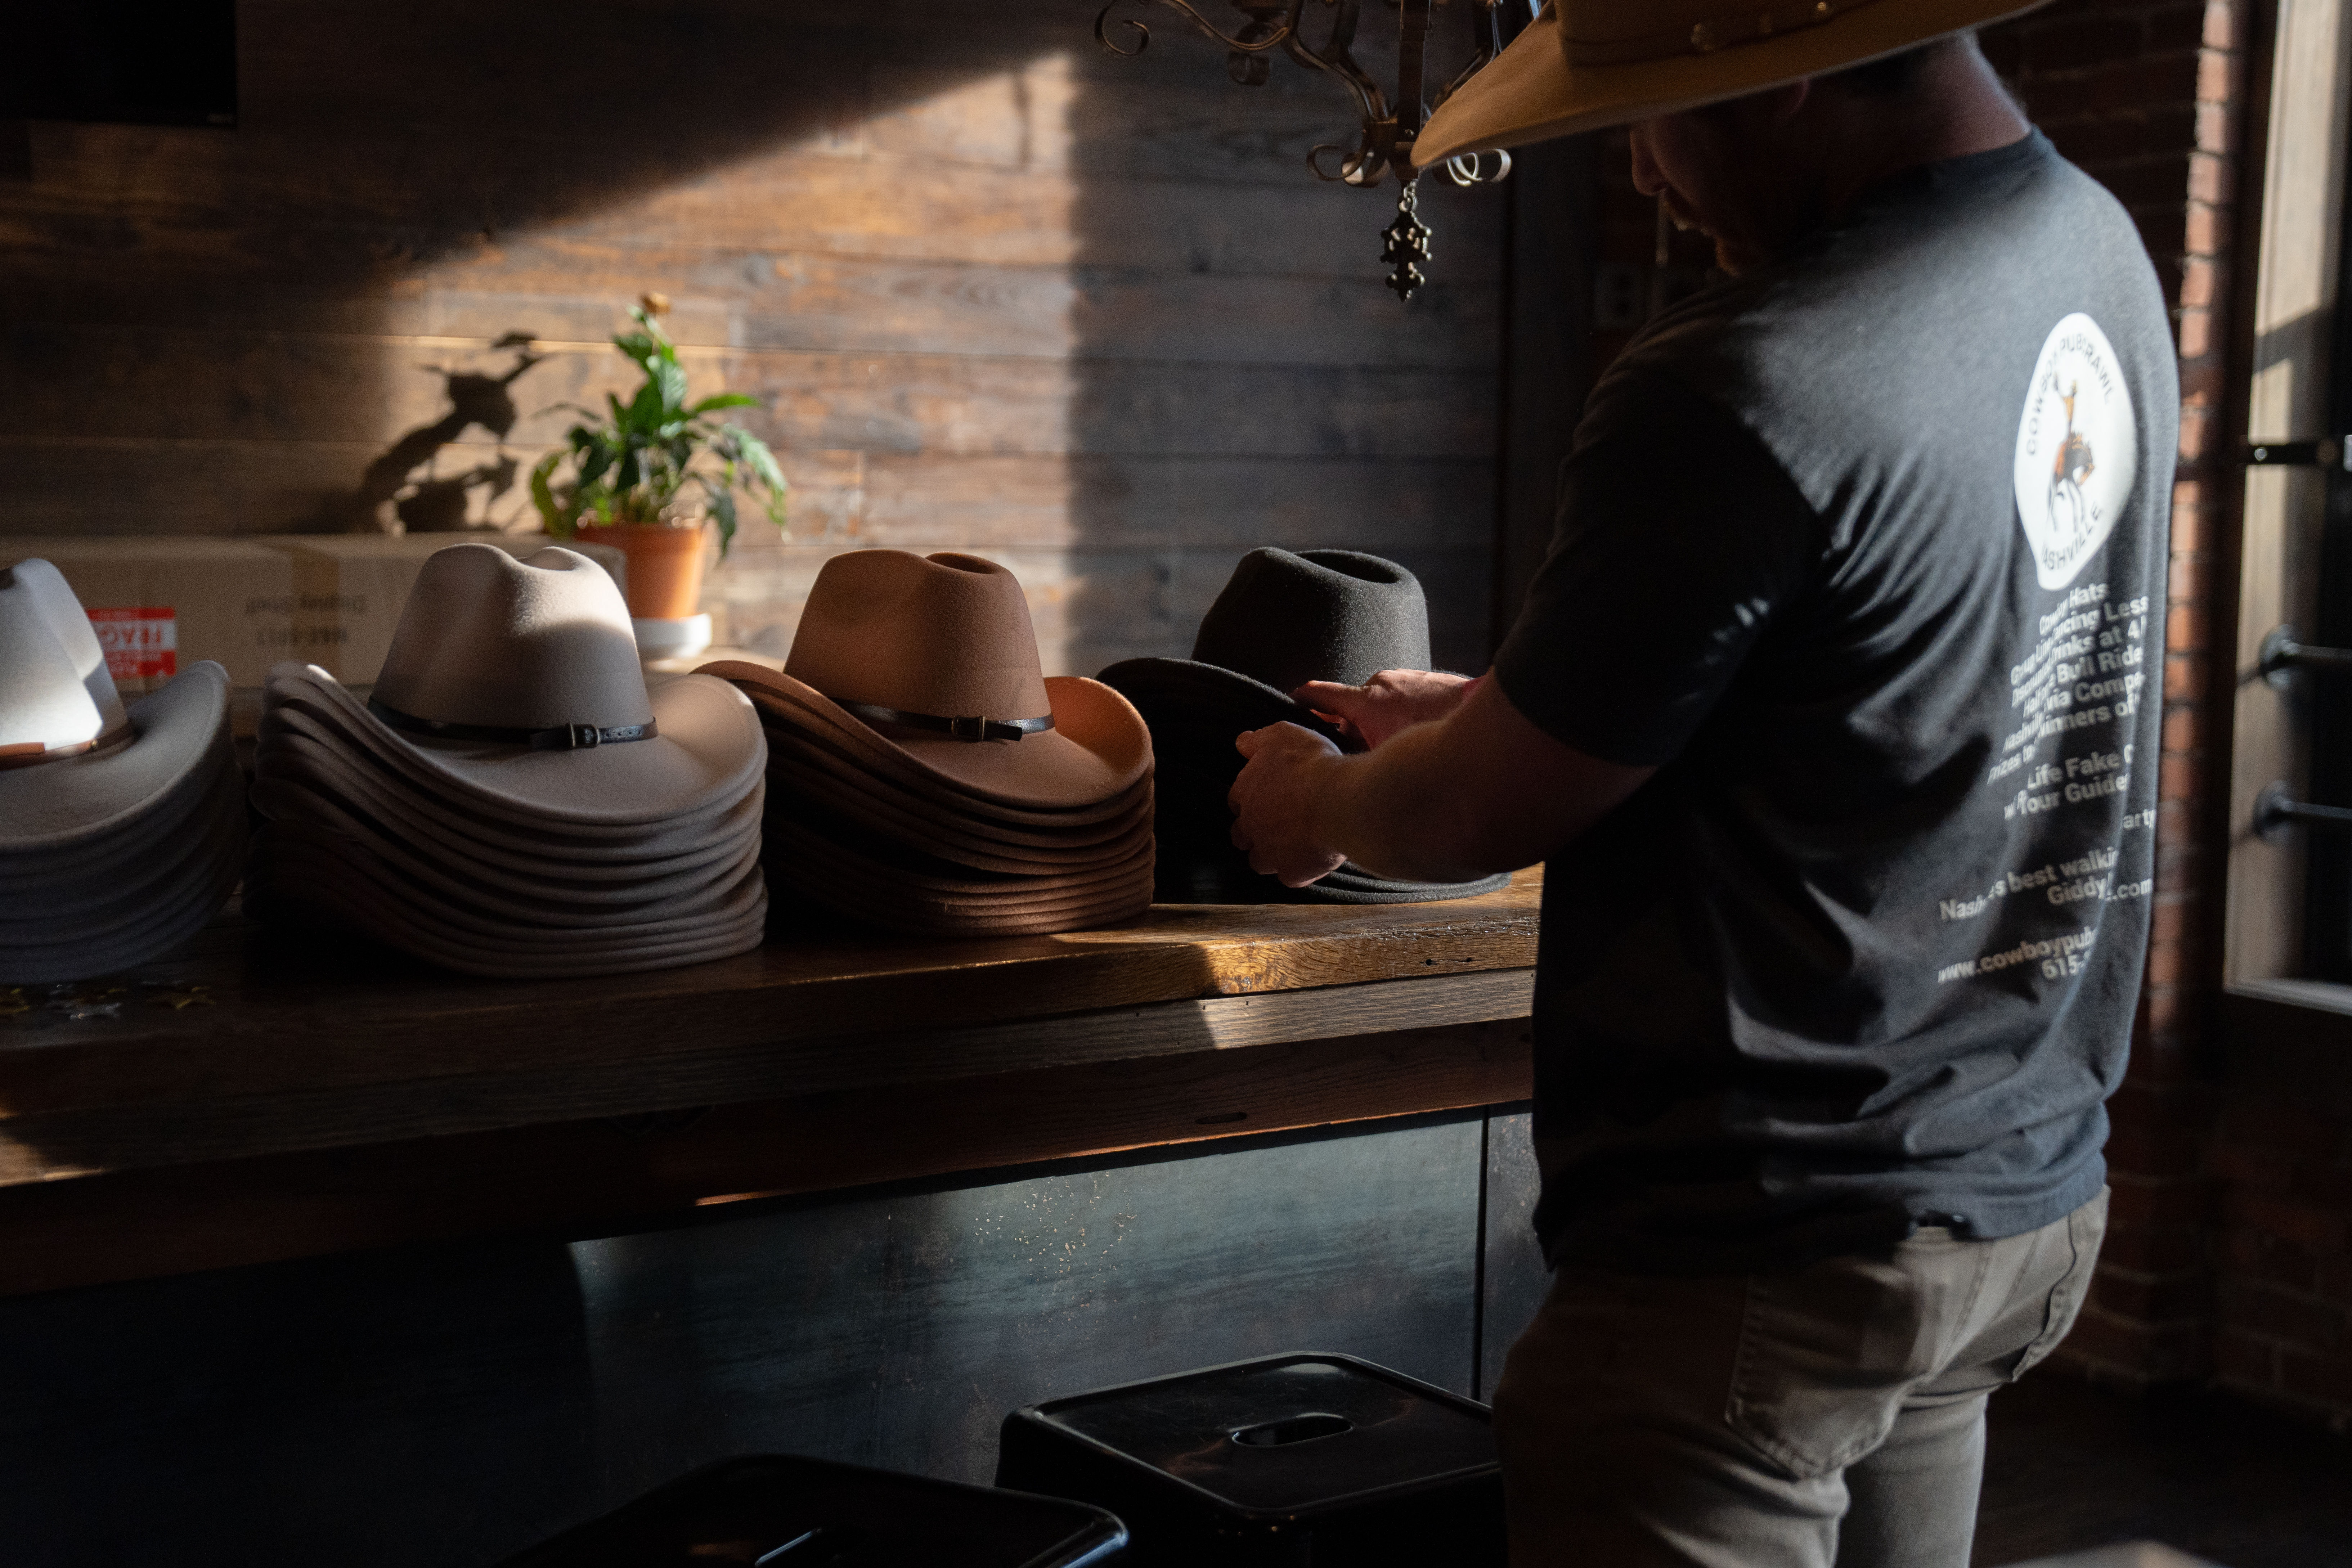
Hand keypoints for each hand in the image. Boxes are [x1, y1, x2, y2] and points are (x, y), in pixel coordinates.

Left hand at [1228, 722, 1347, 886]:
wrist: (1340, 801)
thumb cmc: (1312, 764)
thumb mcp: (1283, 735)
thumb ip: (1258, 740)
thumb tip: (1241, 742)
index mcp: (1245, 792)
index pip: (1236, 800)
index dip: (1252, 800)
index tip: (1267, 797)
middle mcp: (1250, 825)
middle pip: (1241, 835)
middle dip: (1255, 832)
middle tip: (1279, 824)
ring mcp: (1268, 853)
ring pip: (1260, 861)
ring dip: (1273, 855)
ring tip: (1294, 845)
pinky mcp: (1291, 873)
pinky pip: (1290, 876)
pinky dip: (1299, 870)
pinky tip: (1313, 858)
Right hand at [1294, 669, 1479, 749]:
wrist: (1485, 720)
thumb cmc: (1435, 739)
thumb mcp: (1390, 760)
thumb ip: (1362, 761)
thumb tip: (1346, 773)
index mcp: (1365, 701)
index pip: (1318, 693)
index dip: (1301, 700)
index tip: (1291, 703)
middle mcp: (1380, 684)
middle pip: (1350, 706)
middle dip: (1349, 728)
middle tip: (1353, 752)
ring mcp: (1404, 678)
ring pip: (1378, 703)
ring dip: (1377, 722)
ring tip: (1392, 746)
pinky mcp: (1423, 678)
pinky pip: (1400, 698)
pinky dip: (1398, 714)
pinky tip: (1415, 733)